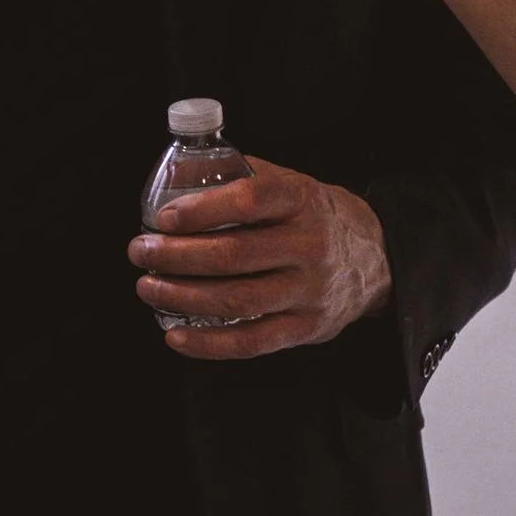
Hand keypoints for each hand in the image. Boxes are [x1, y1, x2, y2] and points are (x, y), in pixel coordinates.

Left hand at [128, 157, 391, 360]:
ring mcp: (309, 292)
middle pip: (234, 255)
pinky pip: (251, 342)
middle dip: (176, 256)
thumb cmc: (312, 217)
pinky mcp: (306, 329)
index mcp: (301, 201)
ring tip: (148, 287)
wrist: (373, 258)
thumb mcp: (289, 183)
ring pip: (237, 301)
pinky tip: (174, 335)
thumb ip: (239, 175)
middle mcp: (309, 247)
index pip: (249, 201)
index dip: (201, 210)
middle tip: (141, 251)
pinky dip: (208, 345)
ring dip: (182, 297)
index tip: (163, 218)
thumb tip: (178, 170)